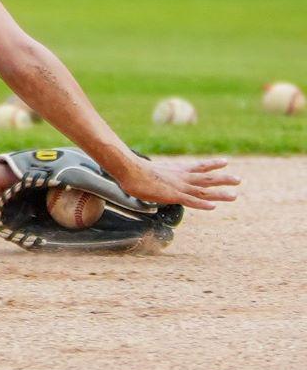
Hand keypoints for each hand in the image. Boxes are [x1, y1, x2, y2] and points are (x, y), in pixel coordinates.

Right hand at [116, 156, 240, 210]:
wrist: (130, 170)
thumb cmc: (136, 170)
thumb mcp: (151, 171)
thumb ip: (158, 175)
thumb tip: (153, 176)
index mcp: (177, 170)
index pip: (199, 166)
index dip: (213, 164)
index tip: (225, 162)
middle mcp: (182, 177)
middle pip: (207, 178)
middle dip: (224, 178)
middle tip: (239, 179)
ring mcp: (179, 186)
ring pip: (204, 191)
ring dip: (220, 193)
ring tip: (235, 195)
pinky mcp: (173, 195)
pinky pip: (191, 201)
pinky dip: (203, 204)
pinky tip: (214, 207)